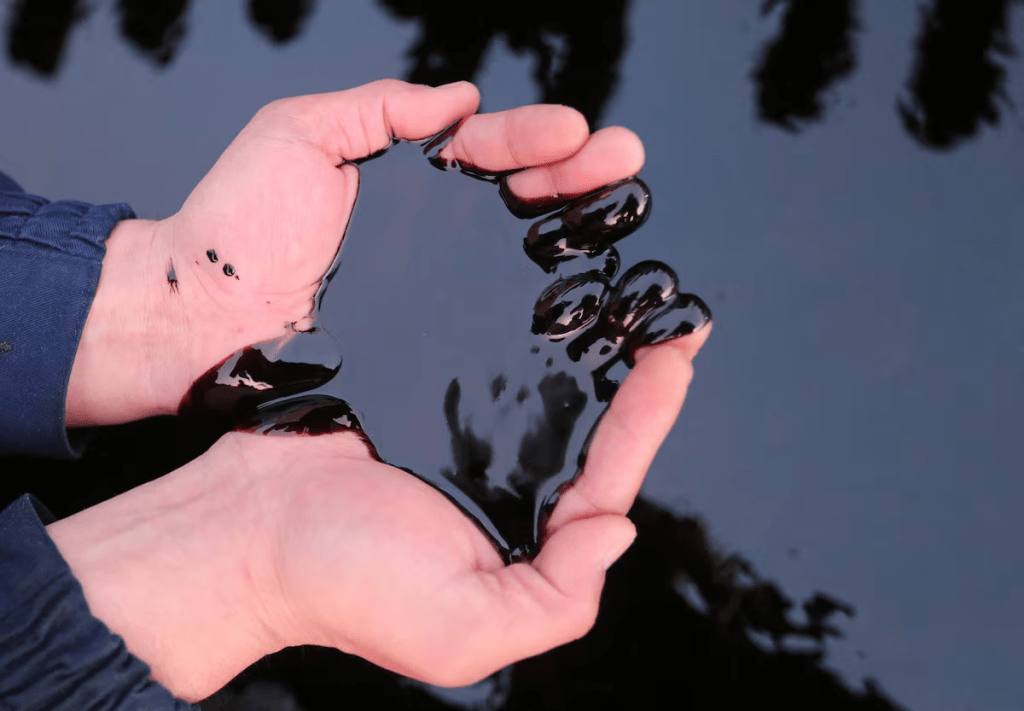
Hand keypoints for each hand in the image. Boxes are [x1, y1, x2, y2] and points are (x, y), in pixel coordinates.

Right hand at [48, 324, 709, 701]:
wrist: (246, 528)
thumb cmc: (339, 584)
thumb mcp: (458, 628)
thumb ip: (553, 600)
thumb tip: (617, 534)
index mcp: (523, 549)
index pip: (607, 485)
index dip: (649, 424)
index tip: (674, 361)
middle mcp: (503, 496)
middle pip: (591, 436)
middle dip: (639, 381)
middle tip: (673, 321)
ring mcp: (465, 446)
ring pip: (547, 396)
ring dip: (592, 354)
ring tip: (632, 307)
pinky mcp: (426, 405)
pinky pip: (491, 370)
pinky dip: (528, 341)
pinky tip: (551, 307)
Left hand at [65, 79, 645, 426]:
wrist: (197, 319)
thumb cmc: (235, 225)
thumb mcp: (299, 135)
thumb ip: (377, 107)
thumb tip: (457, 97)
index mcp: (409, 180)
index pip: (489, 147)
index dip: (536, 137)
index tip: (578, 132)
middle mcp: (433, 235)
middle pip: (522, 196)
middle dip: (580, 174)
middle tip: (626, 163)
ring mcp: (437, 289)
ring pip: (521, 252)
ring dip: (577, 228)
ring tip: (623, 211)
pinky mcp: (431, 342)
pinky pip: (498, 318)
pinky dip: (546, 303)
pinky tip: (584, 291)